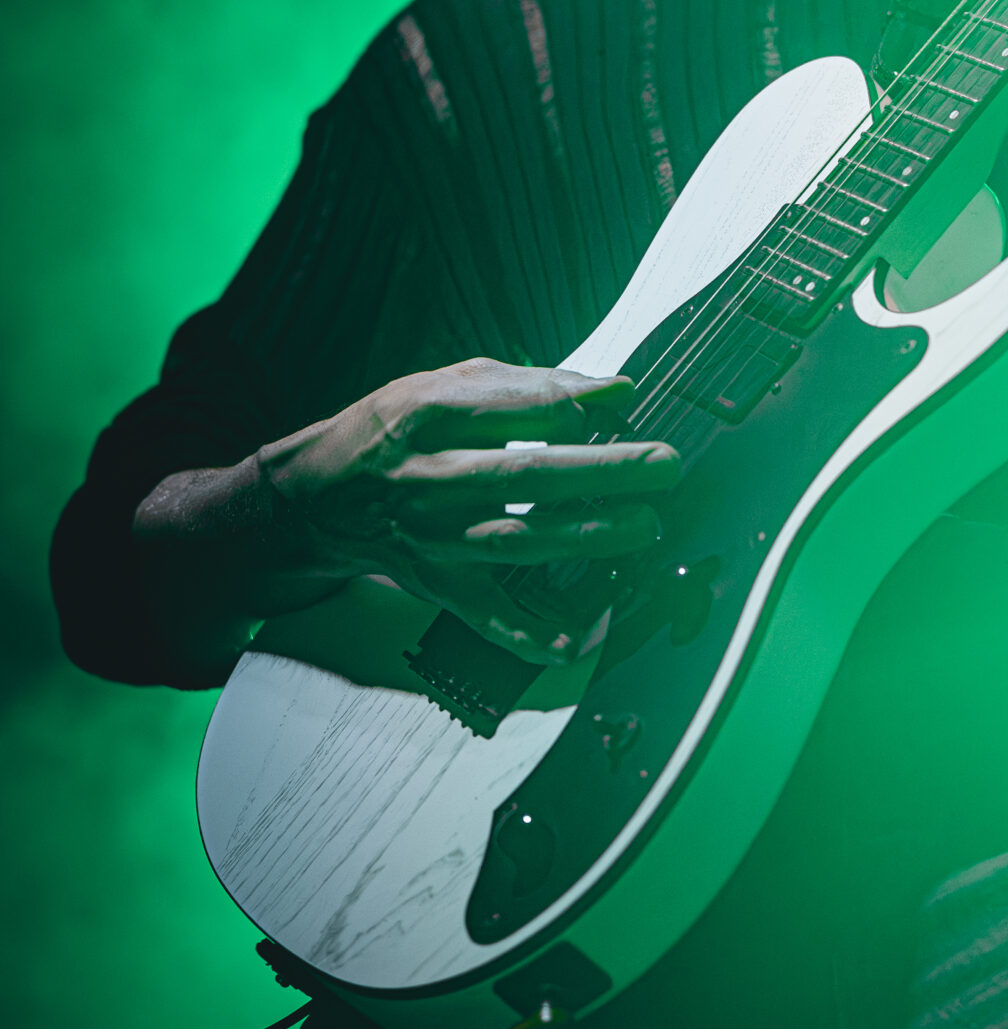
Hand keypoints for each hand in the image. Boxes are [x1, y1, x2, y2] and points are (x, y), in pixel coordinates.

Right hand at [257, 357, 678, 665]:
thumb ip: (531, 385)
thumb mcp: (447, 386)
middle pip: (523, 477)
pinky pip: (484, 614)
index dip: (569, 408)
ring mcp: (434, 538)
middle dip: (601, 472)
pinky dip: (525, 634)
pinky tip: (571, 644)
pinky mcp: (438, 582)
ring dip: (585, 537)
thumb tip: (618, 391)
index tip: (619, 405)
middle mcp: (429, 479)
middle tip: (664, 465)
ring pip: (515, 541)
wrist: (322, 497)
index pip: (509, 410)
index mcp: (429, 416)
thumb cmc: (400, 430)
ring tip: (645, 526)